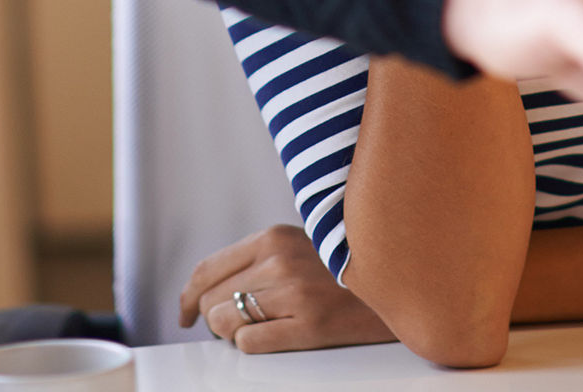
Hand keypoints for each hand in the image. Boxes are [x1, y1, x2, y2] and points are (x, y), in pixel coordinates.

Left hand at [178, 224, 392, 352]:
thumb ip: (258, 259)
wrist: (397, 282)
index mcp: (274, 237)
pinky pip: (249, 344)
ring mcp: (294, 292)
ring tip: (264, 327)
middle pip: (210, 301)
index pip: (207, 270)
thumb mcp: (299, 247)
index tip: (185, 314)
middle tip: (239, 324)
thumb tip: (206, 291)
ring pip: (224, 324)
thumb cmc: (342, 270)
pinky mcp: (309, 324)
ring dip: (234, 333)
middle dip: (215, 319)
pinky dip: (253, 346)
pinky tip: (278, 336)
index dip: (187, 298)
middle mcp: (279, 260)